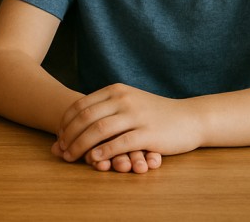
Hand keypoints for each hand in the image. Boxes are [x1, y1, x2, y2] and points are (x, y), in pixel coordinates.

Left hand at [53, 83, 201, 169]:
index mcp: (115, 90)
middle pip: (85, 117)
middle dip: (68, 135)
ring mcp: (136, 115)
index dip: (66, 122)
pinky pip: (119, 143)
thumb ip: (105, 107)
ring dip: (80, 145)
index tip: (59, 135)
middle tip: (60, 149)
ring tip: (71, 156)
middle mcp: (123, 99)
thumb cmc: (155, 113)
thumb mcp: (129, 101)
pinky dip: (103, 152)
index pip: (81, 105)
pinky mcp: (148, 133)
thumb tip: (76, 120)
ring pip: (98, 130)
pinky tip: (93, 159)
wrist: (190, 118)